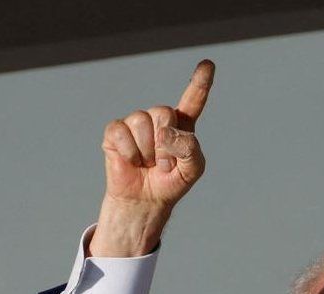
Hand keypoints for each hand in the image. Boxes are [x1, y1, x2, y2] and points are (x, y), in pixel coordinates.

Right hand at [91, 59, 214, 256]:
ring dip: (147, 151)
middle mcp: (159, 118)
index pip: (193, 100)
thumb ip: (190, 149)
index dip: (200, 82)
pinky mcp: (116, 132)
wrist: (146, 199)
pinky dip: (129, 152)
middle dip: (165, 144)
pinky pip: (121, 132)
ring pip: (142, 122)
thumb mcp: (193, 169)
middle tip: (164, 163)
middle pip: (164, 112)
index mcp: (183, 125)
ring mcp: (136, 123)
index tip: (208, 64)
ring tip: (148, 164)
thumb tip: (166, 133)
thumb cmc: (172, 181)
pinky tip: (132, 162)